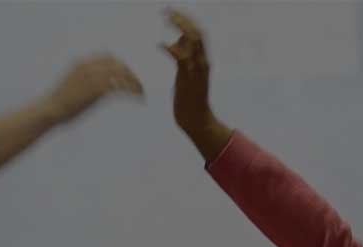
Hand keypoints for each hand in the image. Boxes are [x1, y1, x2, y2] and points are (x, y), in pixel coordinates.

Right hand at [43, 55, 143, 125]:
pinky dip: (131, 92)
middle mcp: (87, 66)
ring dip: (134, 83)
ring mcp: (91, 77)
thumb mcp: (75, 84)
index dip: (123, 66)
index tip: (132, 77)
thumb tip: (104, 85)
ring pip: (121, 75)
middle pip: (118, 65)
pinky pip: (119, 87)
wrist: (49, 109)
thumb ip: (89, 80)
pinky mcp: (94, 90)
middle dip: (132, 75)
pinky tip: (138, 99)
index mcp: (82, 63)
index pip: (109, 58)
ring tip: (141, 94)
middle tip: (140, 87)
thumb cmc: (62, 101)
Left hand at [162, 9, 212, 132]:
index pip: (198, 32)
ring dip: (178, 26)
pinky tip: (159, 44)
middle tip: (166, 10)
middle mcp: (203, 62)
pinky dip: (170, 48)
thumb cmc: (189, 99)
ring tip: (164, 18)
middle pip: (197, 31)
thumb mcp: (185, 73)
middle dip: (182, 18)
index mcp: (202, 60)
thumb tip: (174, 43)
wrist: (196, 120)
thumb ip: (183, 57)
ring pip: (193, 40)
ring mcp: (197, 70)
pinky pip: (181, 58)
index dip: (186, 19)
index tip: (171, 11)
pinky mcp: (189, 78)